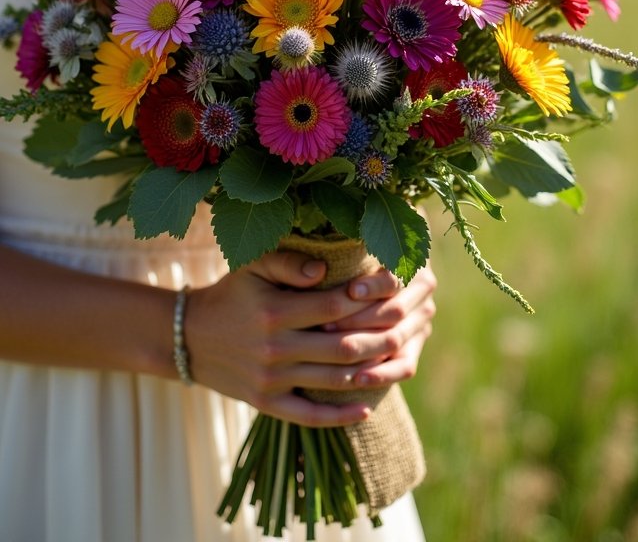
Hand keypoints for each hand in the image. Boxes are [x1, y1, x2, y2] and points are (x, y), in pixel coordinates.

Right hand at [184, 249, 416, 425]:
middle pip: (343, 345)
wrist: (188, 336)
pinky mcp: (267, 403)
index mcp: (275, 310)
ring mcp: (271, 380)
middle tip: (408, 325)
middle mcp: (275, 347)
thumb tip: (326, 268)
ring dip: (370, 372)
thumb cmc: (231, 294)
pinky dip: (340, 416)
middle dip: (381, 336)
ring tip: (398, 360)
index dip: (369, 296)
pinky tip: (367, 407)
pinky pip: (309, 416)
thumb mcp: (253, 267)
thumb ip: (289, 263)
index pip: (336, 305)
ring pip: (333, 380)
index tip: (395, 286)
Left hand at [323, 263, 437, 387]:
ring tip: (334, 351)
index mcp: (409, 258)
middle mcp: (422, 289)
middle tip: (326, 326)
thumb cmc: (338, 259)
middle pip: (395, 310)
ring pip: (397, 338)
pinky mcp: (414, 346)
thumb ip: (310, 259)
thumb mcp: (333, 253)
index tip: (350, 291)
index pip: (396, 277)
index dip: (374, 286)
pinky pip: (405, 365)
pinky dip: (383, 374)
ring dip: (365, 346)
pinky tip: (359, 379)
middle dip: (359, 319)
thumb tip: (314, 271)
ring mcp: (420, 319)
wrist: (351, 273)